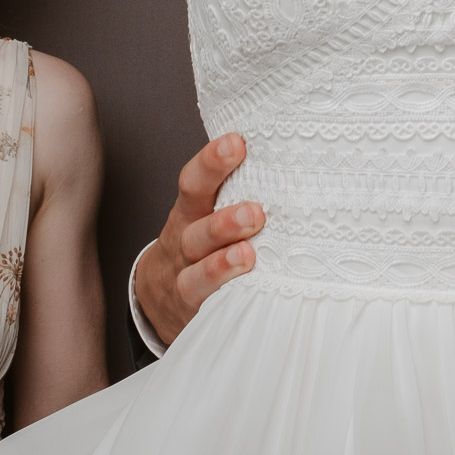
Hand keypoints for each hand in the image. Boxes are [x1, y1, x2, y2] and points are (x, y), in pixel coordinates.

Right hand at [135, 133, 264, 345]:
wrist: (162, 295)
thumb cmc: (203, 240)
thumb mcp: (208, 210)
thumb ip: (239, 187)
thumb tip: (292, 150)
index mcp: (191, 211)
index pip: (196, 183)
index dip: (211, 162)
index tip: (237, 143)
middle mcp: (184, 243)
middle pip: (196, 230)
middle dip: (224, 222)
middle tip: (255, 213)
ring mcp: (186, 279)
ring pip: (197, 274)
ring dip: (220, 265)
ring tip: (246, 255)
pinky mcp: (194, 311)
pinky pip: (205, 308)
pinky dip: (223, 301)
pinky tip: (248, 296)